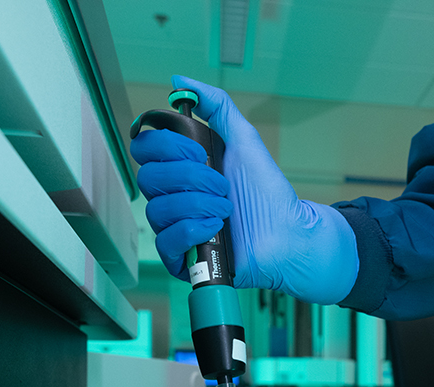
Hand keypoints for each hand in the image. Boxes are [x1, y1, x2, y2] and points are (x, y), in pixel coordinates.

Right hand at [129, 76, 357, 305]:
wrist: (289, 234)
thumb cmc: (268, 193)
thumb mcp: (244, 139)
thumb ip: (216, 106)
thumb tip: (180, 80)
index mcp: (181, 169)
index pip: (144, 149)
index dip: (168, 147)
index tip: (201, 152)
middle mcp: (173, 197)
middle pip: (147, 178)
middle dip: (191, 178)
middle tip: (222, 186)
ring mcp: (175, 228)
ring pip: (156, 210)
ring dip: (197, 205)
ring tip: (226, 210)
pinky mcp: (182, 259)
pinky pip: (165, 242)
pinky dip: (191, 230)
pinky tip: (215, 229)